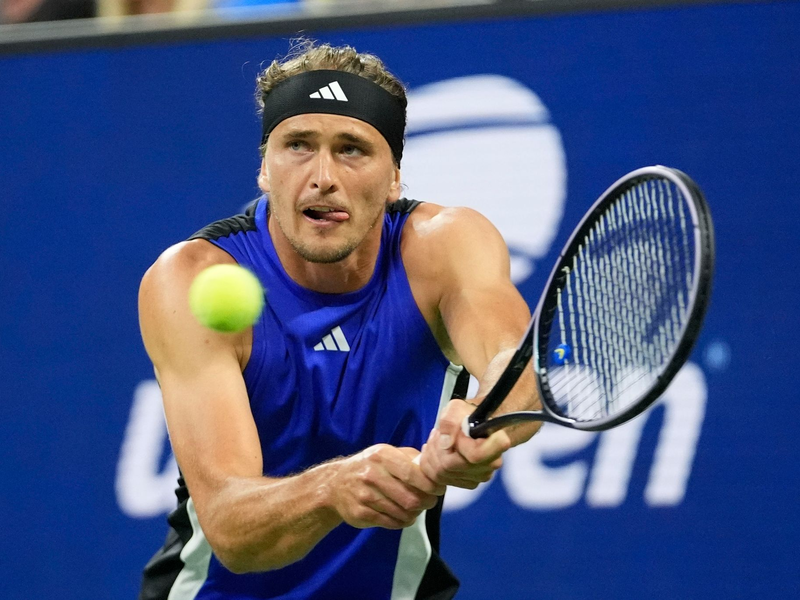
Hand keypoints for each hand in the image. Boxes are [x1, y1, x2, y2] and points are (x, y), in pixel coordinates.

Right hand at [329, 444, 444, 529]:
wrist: (335, 484)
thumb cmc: (369, 467)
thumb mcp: (386, 453)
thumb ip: (411, 457)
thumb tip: (434, 466)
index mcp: (382, 456)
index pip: (413, 474)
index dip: (431, 485)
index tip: (438, 489)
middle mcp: (372, 475)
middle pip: (411, 498)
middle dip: (427, 502)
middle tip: (429, 501)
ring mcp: (365, 496)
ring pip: (403, 513)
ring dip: (415, 513)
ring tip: (416, 508)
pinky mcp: (361, 514)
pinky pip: (392, 523)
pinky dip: (403, 521)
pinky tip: (403, 515)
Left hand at [419, 399, 510, 488]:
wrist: (476, 424)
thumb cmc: (468, 415)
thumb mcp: (456, 408)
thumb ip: (450, 420)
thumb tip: (445, 442)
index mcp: (496, 443)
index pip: (475, 455)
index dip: (458, 445)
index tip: (455, 433)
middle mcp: (491, 464)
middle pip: (450, 467)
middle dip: (436, 449)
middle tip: (437, 434)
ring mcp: (480, 476)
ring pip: (443, 475)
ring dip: (432, 456)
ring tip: (437, 440)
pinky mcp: (469, 483)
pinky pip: (441, 481)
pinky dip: (433, 466)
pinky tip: (438, 452)